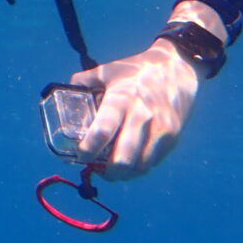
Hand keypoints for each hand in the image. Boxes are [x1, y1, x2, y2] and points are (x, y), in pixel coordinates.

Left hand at [69, 40, 201, 180]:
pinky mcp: (172, 137)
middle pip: (123, 158)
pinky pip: (153, 162)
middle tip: (97, 170)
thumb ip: (85, 81)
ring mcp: (160, 129)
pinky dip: (139, 168)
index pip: (102, 131)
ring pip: (140, 166)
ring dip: (124, 174)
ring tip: (112, 171)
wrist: (178, 68)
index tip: (81, 154)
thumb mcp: (108, 70)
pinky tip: (130, 164)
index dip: (89, 148)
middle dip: (107, 171)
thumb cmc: (136, 70)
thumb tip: (64, 91)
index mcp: (121, 99)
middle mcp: (141, 116)